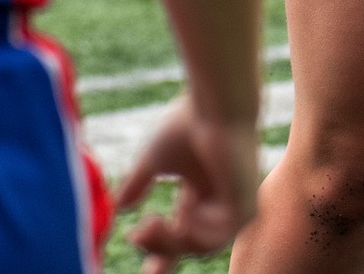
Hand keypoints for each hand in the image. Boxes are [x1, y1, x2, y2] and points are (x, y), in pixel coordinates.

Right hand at [114, 92, 259, 273]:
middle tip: (136, 234)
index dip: (162, 253)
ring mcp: (234, 205)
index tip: (147, 271)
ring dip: (170, 241)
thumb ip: (137, 184)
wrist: (216, 105)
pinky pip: (218, 238)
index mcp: (201, 192)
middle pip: (188, 244)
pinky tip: (184, 216)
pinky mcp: (245, 206)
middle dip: (159, 246)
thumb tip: (118, 208)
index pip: (182, 233)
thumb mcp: (153, 160)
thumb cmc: (186, 123)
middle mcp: (219, 201)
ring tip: (150, 223)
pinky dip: (196, 234)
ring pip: (201, 246)